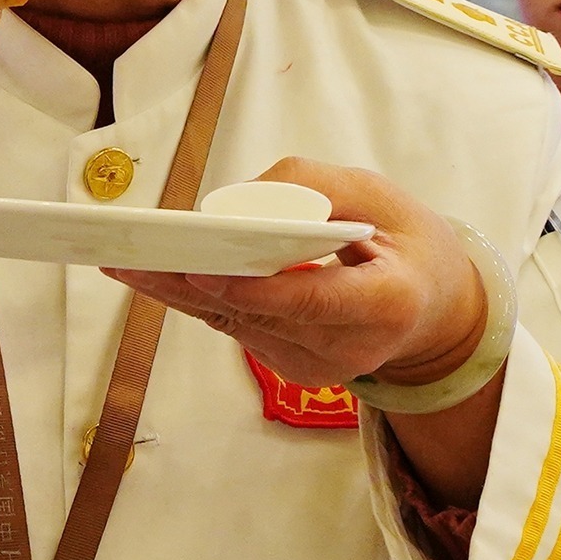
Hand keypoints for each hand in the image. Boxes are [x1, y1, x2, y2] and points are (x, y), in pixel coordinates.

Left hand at [105, 159, 484, 394]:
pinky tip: (155, 277)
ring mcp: (322, 368)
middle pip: (260, 316)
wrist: (435, 307)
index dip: (258, 290)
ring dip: (180, 294)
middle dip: (192, 285)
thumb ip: (312, 189)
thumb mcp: (379, 194)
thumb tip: (236, 205)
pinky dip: (198, 301)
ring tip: (125, 263)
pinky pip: (238, 330)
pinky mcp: (295, 371)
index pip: (315, 301)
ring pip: (237, 325)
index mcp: (388, 302)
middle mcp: (353, 348)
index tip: (205, 272)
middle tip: (133, 259)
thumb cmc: (406, 240)